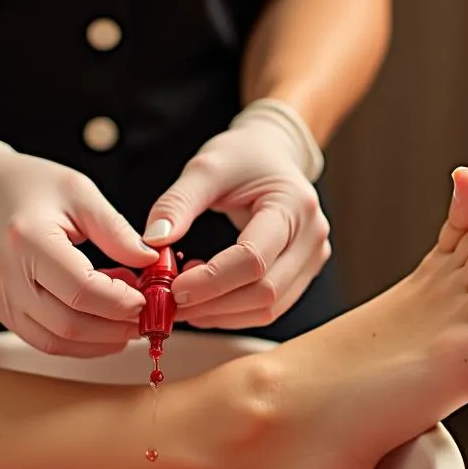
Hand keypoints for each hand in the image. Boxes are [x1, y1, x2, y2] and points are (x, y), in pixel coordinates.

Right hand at [0, 139, 156, 355]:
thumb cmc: (29, 185)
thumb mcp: (80, 192)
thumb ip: (116, 230)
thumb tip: (151, 262)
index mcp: (28, 240)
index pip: (82, 291)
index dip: (121, 302)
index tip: (148, 297)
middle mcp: (8, 276)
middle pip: (70, 325)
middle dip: (116, 328)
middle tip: (146, 316)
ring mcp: (1, 298)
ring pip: (57, 342)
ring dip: (100, 340)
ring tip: (126, 318)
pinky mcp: (2, 311)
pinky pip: (44, 340)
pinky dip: (79, 340)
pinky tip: (101, 322)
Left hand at [142, 102, 330, 328]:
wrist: (273, 154)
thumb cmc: (241, 156)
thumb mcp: (205, 168)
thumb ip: (178, 203)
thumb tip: (154, 241)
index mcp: (293, 205)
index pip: (254, 258)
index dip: (212, 281)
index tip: (173, 288)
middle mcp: (312, 236)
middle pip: (264, 291)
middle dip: (213, 305)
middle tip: (171, 302)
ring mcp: (313, 258)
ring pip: (268, 308)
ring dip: (221, 314)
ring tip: (185, 300)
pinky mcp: (304, 273)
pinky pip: (270, 307)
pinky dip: (234, 312)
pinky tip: (206, 299)